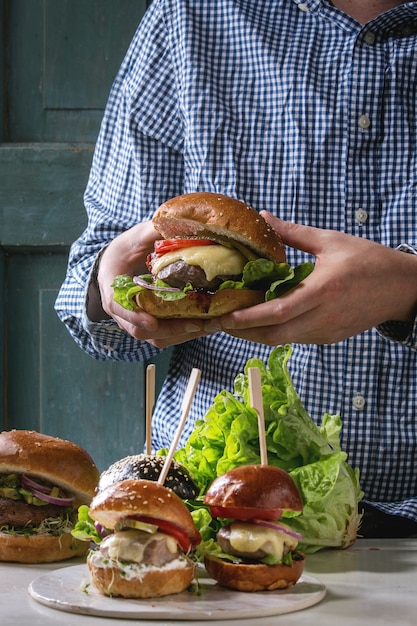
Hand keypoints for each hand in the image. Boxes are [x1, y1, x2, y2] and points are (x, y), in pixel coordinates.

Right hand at [92, 222, 204, 347]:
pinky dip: (185, 333)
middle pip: (141, 330)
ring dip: (182, 334)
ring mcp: (136, 320)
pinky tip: (206, 324)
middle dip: (170, 330)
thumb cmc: (125, 250)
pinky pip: (166, 336)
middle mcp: (122, 311)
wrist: (116, 263)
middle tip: (197, 323)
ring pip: (156, 337)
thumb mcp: (136, 237)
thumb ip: (153, 232)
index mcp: (113, 288)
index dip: (134, 316)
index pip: (118, 306)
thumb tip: (179, 222)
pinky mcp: (150, 324)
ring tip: (208, 325)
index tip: (152, 322)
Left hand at [204, 214, 416, 344]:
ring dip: (257, 335)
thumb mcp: (330, 241)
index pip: (279, 312)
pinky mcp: (330, 337)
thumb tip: (263, 217)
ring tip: (235, 324)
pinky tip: (263, 323)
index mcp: (322, 290)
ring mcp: (327, 331)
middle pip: (275, 335)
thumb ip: (293, 232)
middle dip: (244, 333)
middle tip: (220, 323)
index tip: (225, 316)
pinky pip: (296, 339)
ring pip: (284, 341)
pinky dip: (276, 334)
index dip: (249, 318)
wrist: (401, 287)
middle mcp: (323, 317)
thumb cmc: (368, 260)